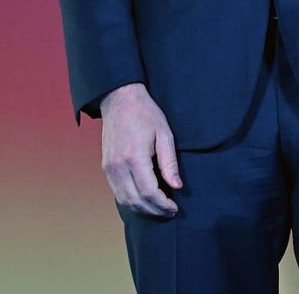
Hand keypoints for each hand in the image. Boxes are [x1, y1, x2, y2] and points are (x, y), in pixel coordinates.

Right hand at [100, 83, 180, 216]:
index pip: (149, 192)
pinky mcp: (105, 168)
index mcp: (134, 157)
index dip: (163, 204)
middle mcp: (118, 166)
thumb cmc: (146, 115)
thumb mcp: (165, 134)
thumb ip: (169, 162)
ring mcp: (109, 169)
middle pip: (135, 201)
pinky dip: (131, 201)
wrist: (120, 101)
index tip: (175, 207)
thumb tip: (177, 186)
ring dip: (141, 209)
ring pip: (124, 200)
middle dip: (154, 211)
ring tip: (159, 210)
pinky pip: (117, 192)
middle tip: (169, 212)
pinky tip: (144, 200)